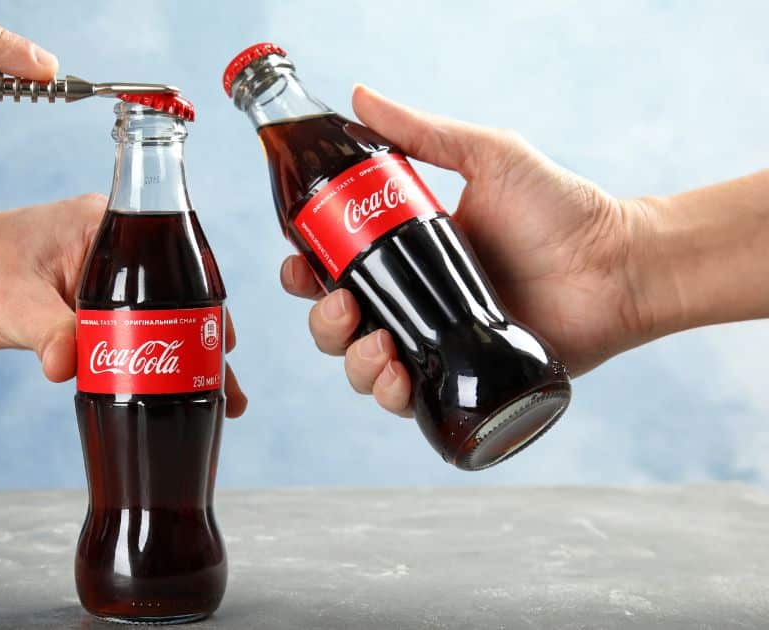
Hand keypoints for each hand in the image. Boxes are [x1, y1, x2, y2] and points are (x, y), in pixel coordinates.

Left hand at [0, 194, 247, 417]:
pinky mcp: (92, 288)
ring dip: (183, 350)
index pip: (172, 266)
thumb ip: (44, 333)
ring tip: (217, 397)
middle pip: (176, 292)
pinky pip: (134, 317)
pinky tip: (169, 384)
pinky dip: (153, 349)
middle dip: (204, 342)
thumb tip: (66, 367)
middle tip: (229, 392)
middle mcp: (111, 239)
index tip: (221, 350)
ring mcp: (104, 264)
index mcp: (102, 226)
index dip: (202, 311)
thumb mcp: (9, 304)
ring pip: (159, 309)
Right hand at [282, 85, 650, 416]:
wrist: (619, 267)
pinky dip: (389, 393)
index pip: (336, 267)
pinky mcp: (461, 379)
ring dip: (354, 362)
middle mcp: (416, 300)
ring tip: (382, 347)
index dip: (306, 272)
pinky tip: (399, 377)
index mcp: (410, 253)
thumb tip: (359, 97)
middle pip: (337, 322)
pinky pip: (407, 398)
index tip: (303, 265)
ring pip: (362, 367)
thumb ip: (422, 132)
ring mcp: (437, 342)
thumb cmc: (562, 210)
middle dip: (324, 321)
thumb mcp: (488, 156)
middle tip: (346, 308)